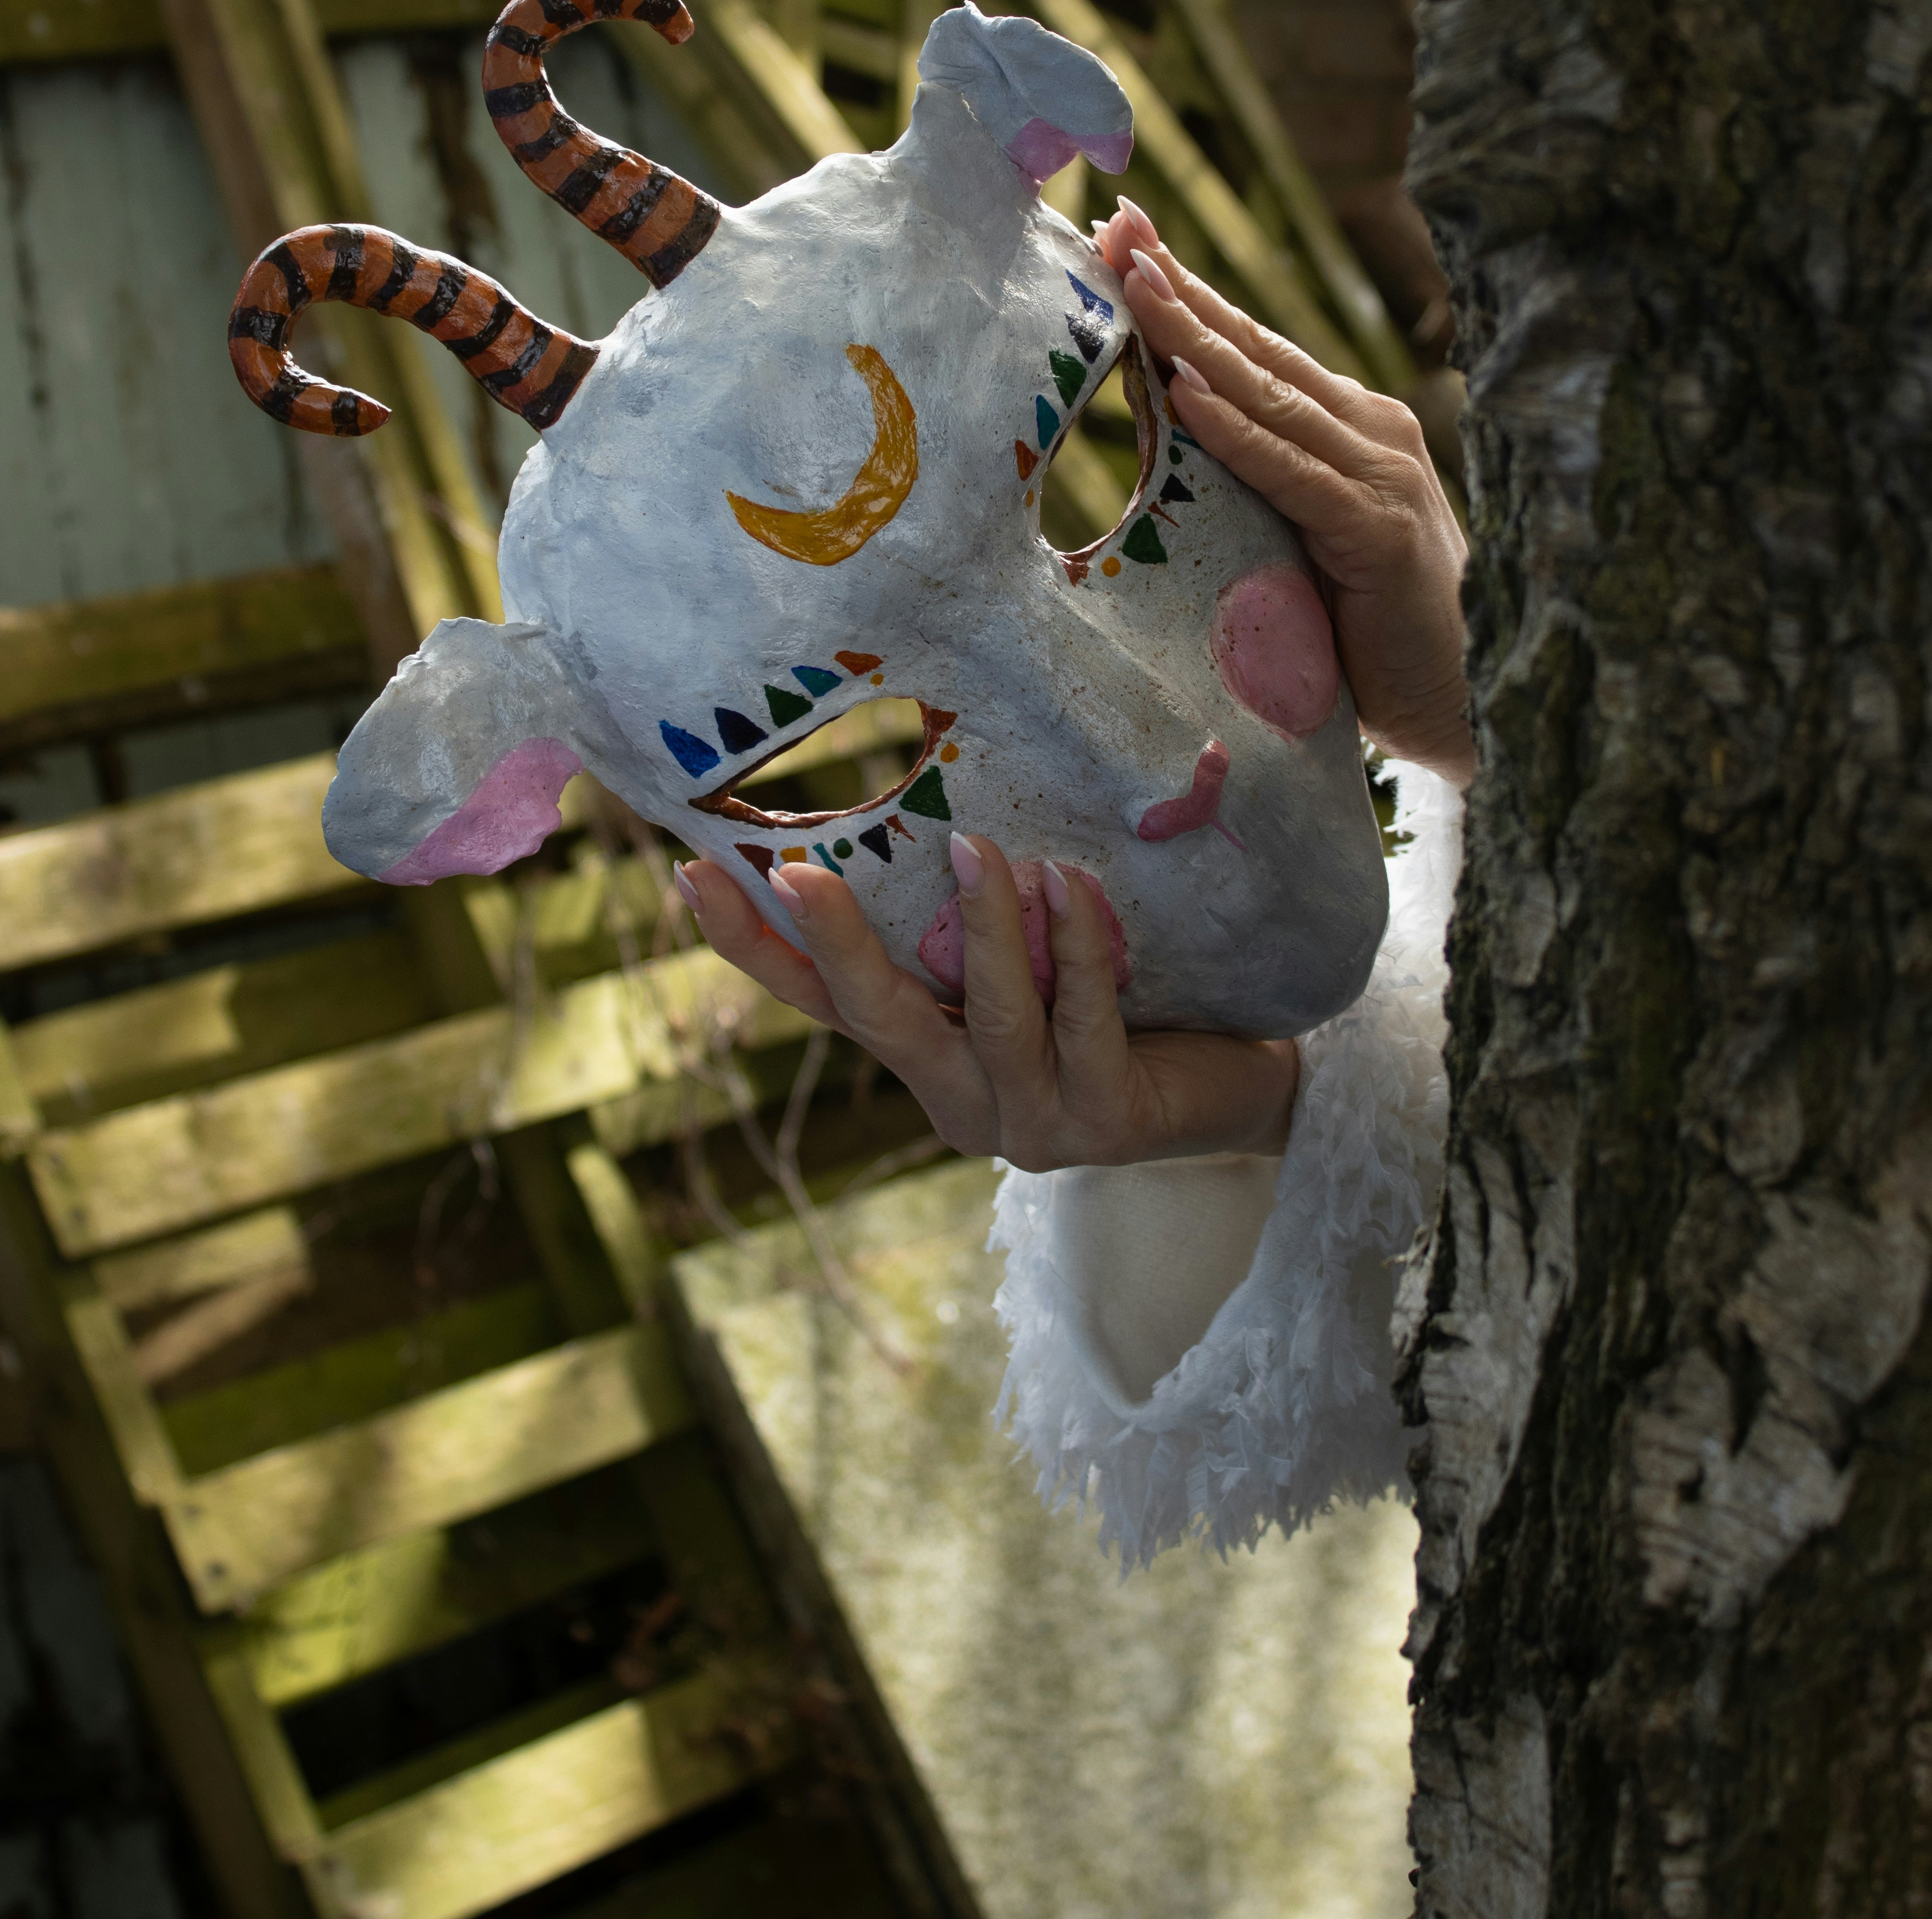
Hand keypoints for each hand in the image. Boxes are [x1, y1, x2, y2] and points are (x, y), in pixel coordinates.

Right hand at [676, 834, 1299, 1169]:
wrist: (1240, 1090)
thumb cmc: (1127, 1007)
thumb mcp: (1029, 963)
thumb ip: (974, 926)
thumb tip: (928, 809)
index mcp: (930, 1062)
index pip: (822, 1006)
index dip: (754, 948)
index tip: (692, 876)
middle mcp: (964, 1102)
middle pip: (877, 1023)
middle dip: (835, 944)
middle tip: (796, 869)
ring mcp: (1034, 1123)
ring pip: (989, 1020)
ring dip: (982, 928)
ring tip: (977, 845)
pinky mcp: (1108, 1122)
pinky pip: (1083, 1022)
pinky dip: (1074, 947)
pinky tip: (1071, 884)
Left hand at [1095, 198, 1473, 784]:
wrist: (1470, 703)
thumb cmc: (1371, 631)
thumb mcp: (1301, 536)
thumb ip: (1259, 481)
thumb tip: (1173, 425)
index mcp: (1352, 427)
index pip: (1254, 350)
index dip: (1189, 296)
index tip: (1123, 241)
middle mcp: (1372, 433)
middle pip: (1256, 352)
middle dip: (1181, 289)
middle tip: (1116, 230)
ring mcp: (1383, 477)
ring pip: (1268, 397)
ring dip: (1196, 338)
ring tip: (1135, 282)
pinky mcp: (1379, 533)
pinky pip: (1291, 474)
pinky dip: (1238, 433)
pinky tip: (1189, 393)